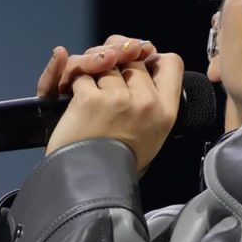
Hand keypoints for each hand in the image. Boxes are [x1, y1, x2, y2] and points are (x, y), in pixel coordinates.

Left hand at [36, 35, 184, 175]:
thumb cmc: (117, 164)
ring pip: (105, 65)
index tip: (137, 64)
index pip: (170, 62)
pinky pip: (80, 76)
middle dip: (114, 62)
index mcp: (166, 112)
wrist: (91, 186)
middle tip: (100, 79)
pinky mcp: (90, 99)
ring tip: (86, 97)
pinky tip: (73, 102)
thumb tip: (143, 56)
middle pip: (132, 59)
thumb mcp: (151, 135)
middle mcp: (146, 103)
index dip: (151, 57)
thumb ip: (151, 99)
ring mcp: (118, 99)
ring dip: (90, 73)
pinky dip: (72, 85)